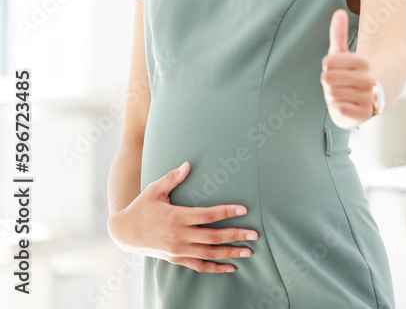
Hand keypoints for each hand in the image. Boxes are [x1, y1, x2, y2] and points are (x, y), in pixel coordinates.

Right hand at [107, 161, 255, 272]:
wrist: (123, 233)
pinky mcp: (176, 259)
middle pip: (212, 237)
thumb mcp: (154, 190)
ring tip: (249, 252)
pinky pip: (198, 265)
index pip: (206, 215)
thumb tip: (188, 164)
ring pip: (208, 253)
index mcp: (176, 217)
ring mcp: (178, 250)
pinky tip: (230, 267)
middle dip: (235, 235)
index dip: (226, 212)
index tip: (243, 210)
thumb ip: (172, 178)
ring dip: (230, 253)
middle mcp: (179, 236)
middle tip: (255, 234)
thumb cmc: (141, 208)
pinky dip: (215, 268)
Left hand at [321, 9, 374, 129]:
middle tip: (338, 83)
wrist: (370, 100)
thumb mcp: (343, 54)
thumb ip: (339, 34)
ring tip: (343, 94)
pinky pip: (339, 109)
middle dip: (329, 82)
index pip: (330, 61)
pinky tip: (345, 105)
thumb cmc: (351, 74)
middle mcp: (368, 80)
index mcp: (363, 63)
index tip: (335, 67)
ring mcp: (367, 99)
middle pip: (329, 78)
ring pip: (332, 94)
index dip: (328, 65)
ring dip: (332, 95)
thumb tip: (339, 12)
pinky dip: (337, 107)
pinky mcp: (364, 115)